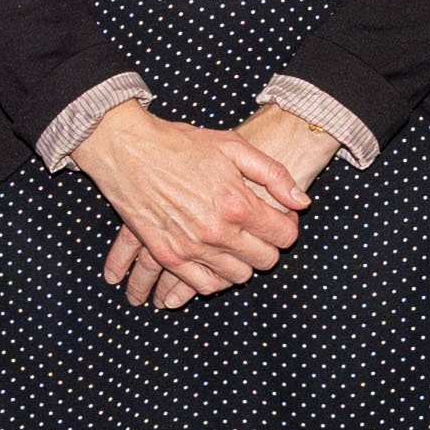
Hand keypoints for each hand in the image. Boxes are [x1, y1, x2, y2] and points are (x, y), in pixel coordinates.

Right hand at [78, 102, 306, 310]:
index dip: (287, 228)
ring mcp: (192, 247)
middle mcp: (218, 232)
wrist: (128, 149)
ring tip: (234, 245)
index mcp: (239, 204)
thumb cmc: (180, 144)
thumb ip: (273, 175)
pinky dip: (213, 279)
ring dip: (241, 264)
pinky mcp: (167, 255)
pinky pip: (202, 285)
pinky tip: (212, 263)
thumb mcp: (233, 146)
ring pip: (236, 277)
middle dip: (267, 247)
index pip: (285, 236)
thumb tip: (301, 202)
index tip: (277, 220)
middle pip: (264, 261)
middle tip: (257, 232)